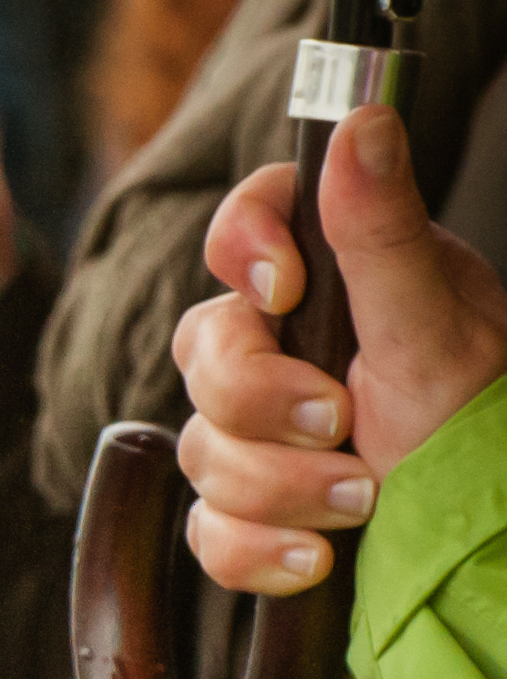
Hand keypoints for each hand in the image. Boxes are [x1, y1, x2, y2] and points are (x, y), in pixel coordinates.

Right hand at [175, 108, 506, 592]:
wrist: (484, 555)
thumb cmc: (481, 432)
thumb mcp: (436, 330)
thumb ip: (383, 232)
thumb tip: (364, 120)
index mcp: (338, 286)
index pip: (246, 226)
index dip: (243, 250)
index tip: (283, 291)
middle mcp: (290, 349)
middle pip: (202, 352)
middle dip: (262, 403)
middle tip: (338, 422)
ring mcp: (261, 433)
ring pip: (199, 448)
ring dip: (278, 487)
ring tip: (360, 500)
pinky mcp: (246, 510)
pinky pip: (203, 527)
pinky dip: (255, 550)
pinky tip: (318, 558)